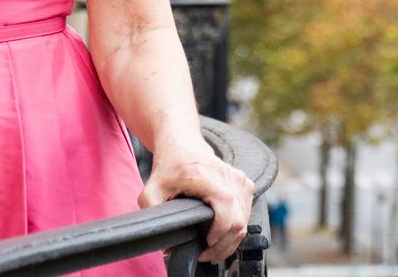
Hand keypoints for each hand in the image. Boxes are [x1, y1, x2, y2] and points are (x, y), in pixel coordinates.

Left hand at [139, 144, 255, 264]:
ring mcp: (239, 179)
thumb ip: (152, 213)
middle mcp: (227, 176)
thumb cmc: (169, 166)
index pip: (225, 210)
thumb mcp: (151, 190)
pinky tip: (221, 232)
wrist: (183, 143)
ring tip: (213, 247)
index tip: (204, 246)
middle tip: (206, 255)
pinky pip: (247, 212)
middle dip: (223, 245)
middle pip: (238, 221)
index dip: (218, 234)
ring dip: (231, 239)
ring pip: (245, 220)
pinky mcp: (245, 182)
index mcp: (205, 176)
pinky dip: (236, 227)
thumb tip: (165, 241)